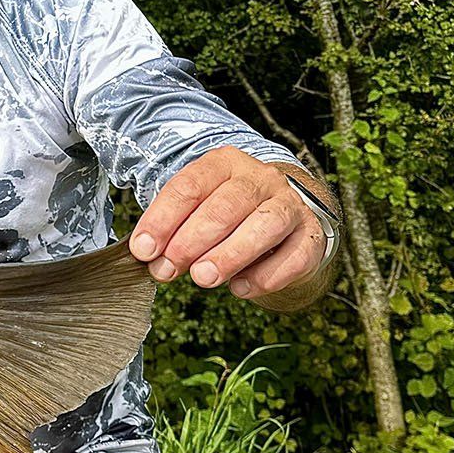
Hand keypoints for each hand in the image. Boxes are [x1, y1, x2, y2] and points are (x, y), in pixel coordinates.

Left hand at [130, 147, 335, 308]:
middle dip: (192, 240)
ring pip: (266, 225)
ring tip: (203, 278)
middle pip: (227, 205)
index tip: (143, 250)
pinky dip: (266, 276)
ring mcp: (290, 204)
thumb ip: (170, 230)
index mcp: (224, 164)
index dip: (162, 220)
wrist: (278, 217)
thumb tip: (149, 258)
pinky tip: (240, 289)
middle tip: (169, 268)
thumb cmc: (223, 214)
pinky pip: (295, 255)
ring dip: (230, 255)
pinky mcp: (310, 235)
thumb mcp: (192, 210)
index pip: (190, 186)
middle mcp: (261, 178)